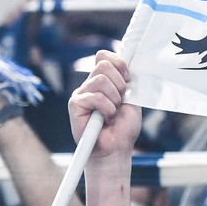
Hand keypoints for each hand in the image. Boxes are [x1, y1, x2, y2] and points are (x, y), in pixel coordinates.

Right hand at [67, 51, 141, 171]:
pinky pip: (95, 96)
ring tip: (113, 113)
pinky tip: (106, 119)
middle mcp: (89, 84)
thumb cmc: (123, 128)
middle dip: (119, 84)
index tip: (127, 80)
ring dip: (114, 99)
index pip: (104, 55)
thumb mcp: (131, 99)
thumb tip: (126, 63)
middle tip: (120, 103)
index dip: (119, 63)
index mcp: (103, 80)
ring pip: (100, 80)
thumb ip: (126, 81)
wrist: (115, 150)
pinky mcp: (75, 104)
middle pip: (103, 65)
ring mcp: (81, 93)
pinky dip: (107, 109)